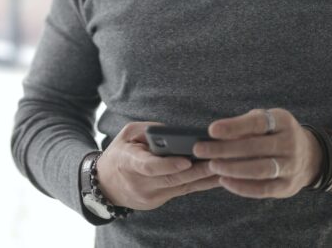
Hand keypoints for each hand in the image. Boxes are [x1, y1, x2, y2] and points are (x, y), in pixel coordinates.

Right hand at [95, 122, 221, 210]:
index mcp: (128, 162)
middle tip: (217, 162)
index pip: (149, 167)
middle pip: (172, 179)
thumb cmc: (120, 152)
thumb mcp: (127, 135)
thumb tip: (174, 132)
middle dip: (197, 171)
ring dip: (204, 179)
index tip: (186, 161)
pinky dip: (200, 184)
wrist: (106, 184)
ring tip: (225, 168)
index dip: (168, 165)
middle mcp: (140, 183)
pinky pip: (183, 192)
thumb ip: (149, 130)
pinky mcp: (158, 202)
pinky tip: (217, 177)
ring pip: (181, 187)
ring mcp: (150, 196)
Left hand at [193, 108, 320, 198]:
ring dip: (232, 168)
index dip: (234, 127)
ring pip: (259, 169)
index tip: (211, 130)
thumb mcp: (266, 121)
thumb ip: (244, 125)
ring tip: (212, 165)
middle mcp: (290, 143)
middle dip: (224, 149)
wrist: (309, 156)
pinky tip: (224, 181)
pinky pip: (262, 189)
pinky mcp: (287, 186)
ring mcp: (291, 166)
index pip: (257, 123)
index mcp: (283, 122)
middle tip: (201, 149)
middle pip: (255, 147)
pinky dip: (242, 187)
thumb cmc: (275, 134)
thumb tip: (214, 134)